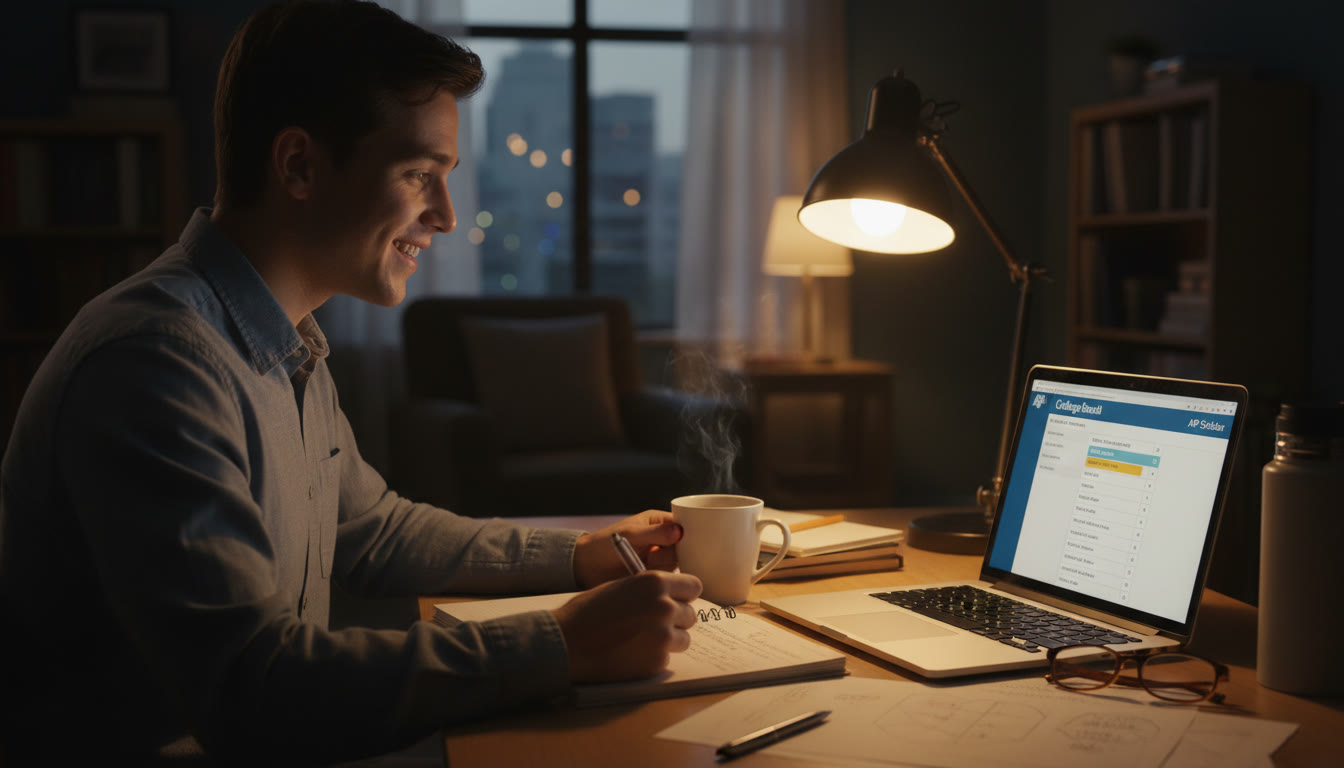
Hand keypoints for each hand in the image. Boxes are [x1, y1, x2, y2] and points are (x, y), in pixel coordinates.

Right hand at [552, 570, 702, 681]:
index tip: (677, 600)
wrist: (566, 642)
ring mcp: (663, 637)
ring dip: (669, 639)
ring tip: (642, 639)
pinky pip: (667, 658)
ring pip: (684, 638)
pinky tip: (632, 653)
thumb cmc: (587, 611)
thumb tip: (672, 597)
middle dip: (676, 619)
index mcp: (655, 582)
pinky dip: (654, 657)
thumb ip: (650, 590)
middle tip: (653, 623)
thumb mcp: (621, 586)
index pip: (694, 586)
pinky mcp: (657, 662)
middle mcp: (665, 607)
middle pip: (690, 614)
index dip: (684, 594)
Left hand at [573, 510, 681, 587]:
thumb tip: (680, 532)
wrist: (586, 568)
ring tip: (646, 563)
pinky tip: (648, 574)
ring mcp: (660, 557)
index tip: (685, 542)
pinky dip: (661, 578)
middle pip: (685, 545)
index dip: (689, 533)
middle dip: (675, 552)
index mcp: (658, 522)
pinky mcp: (655, 574)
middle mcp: (662, 538)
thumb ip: (655, 533)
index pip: (683, 524)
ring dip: (664, 565)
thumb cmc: (603, 544)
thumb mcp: (630, 535)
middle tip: (658, 554)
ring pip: (677, 561)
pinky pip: (668, 576)